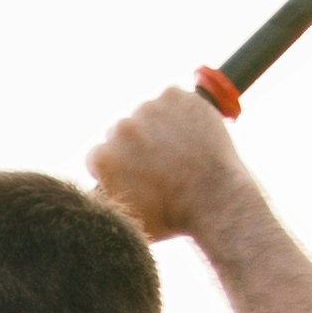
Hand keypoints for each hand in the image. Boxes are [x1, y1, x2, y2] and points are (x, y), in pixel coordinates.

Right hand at [87, 82, 257, 243]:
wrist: (217, 199)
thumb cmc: (173, 216)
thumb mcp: (126, 216)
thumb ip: (105, 197)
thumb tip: (95, 190)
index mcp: (104, 157)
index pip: (100, 153)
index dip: (120, 164)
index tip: (138, 172)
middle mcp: (122, 129)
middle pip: (123, 132)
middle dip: (138, 145)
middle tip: (164, 162)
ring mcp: (150, 109)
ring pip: (149, 114)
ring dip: (160, 126)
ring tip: (182, 151)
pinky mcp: (175, 96)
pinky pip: (172, 98)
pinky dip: (181, 111)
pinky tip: (193, 135)